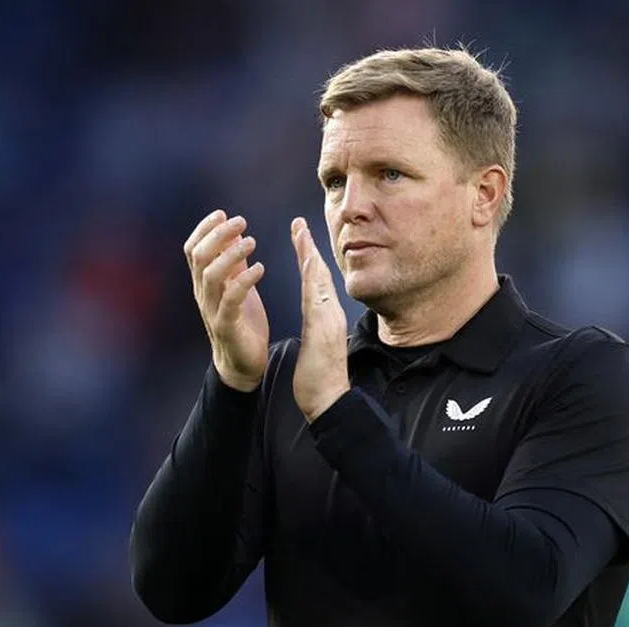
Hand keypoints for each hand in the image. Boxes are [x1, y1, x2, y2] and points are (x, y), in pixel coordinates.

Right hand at [184, 210, 268, 391]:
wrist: (242, 363)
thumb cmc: (241, 322)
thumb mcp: (237, 286)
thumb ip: (234, 263)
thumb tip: (236, 233)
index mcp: (203, 283)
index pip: (193, 249)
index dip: (204, 229)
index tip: (222, 213)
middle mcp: (203, 294)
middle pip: (200, 257)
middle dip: (219, 235)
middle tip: (241, 222)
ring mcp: (212, 310)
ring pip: (211, 275)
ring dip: (231, 254)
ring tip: (252, 242)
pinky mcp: (226, 326)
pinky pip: (231, 299)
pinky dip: (245, 280)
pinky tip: (260, 269)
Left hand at [291, 217, 349, 421]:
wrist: (329, 401)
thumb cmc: (320, 379)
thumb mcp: (316, 346)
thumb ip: (316, 330)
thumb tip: (314, 319)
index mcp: (324, 318)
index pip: (315, 283)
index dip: (308, 259)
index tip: (300, 239)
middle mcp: (329, 315)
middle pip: (319, 275)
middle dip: (309, 248)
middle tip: (299, 223)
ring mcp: (329, 321)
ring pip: (320, 282)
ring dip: (311, 255)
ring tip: (301, 232)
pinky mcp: (325, 330)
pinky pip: (319, 299)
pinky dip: (315, 279)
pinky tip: (309, 262)